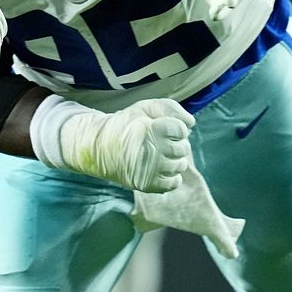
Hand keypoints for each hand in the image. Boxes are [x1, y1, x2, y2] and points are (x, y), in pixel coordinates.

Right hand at [64, 99, 193, 192]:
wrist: (100, 147)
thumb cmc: (126, 124)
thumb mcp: (144, 107)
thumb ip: (170, 108)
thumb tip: (191, 123)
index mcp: (149, 129)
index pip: (181, 130)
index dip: (177, 128)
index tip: (167, 129)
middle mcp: (150, 150)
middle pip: (183, 148)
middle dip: (178, 143)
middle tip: (165, 142)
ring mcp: (149, 169)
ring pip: (180, 165)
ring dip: (176, 159)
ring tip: (164, 154)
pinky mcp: (146, 184)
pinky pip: (173, 183)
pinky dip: (173, 176)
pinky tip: (164, 168)